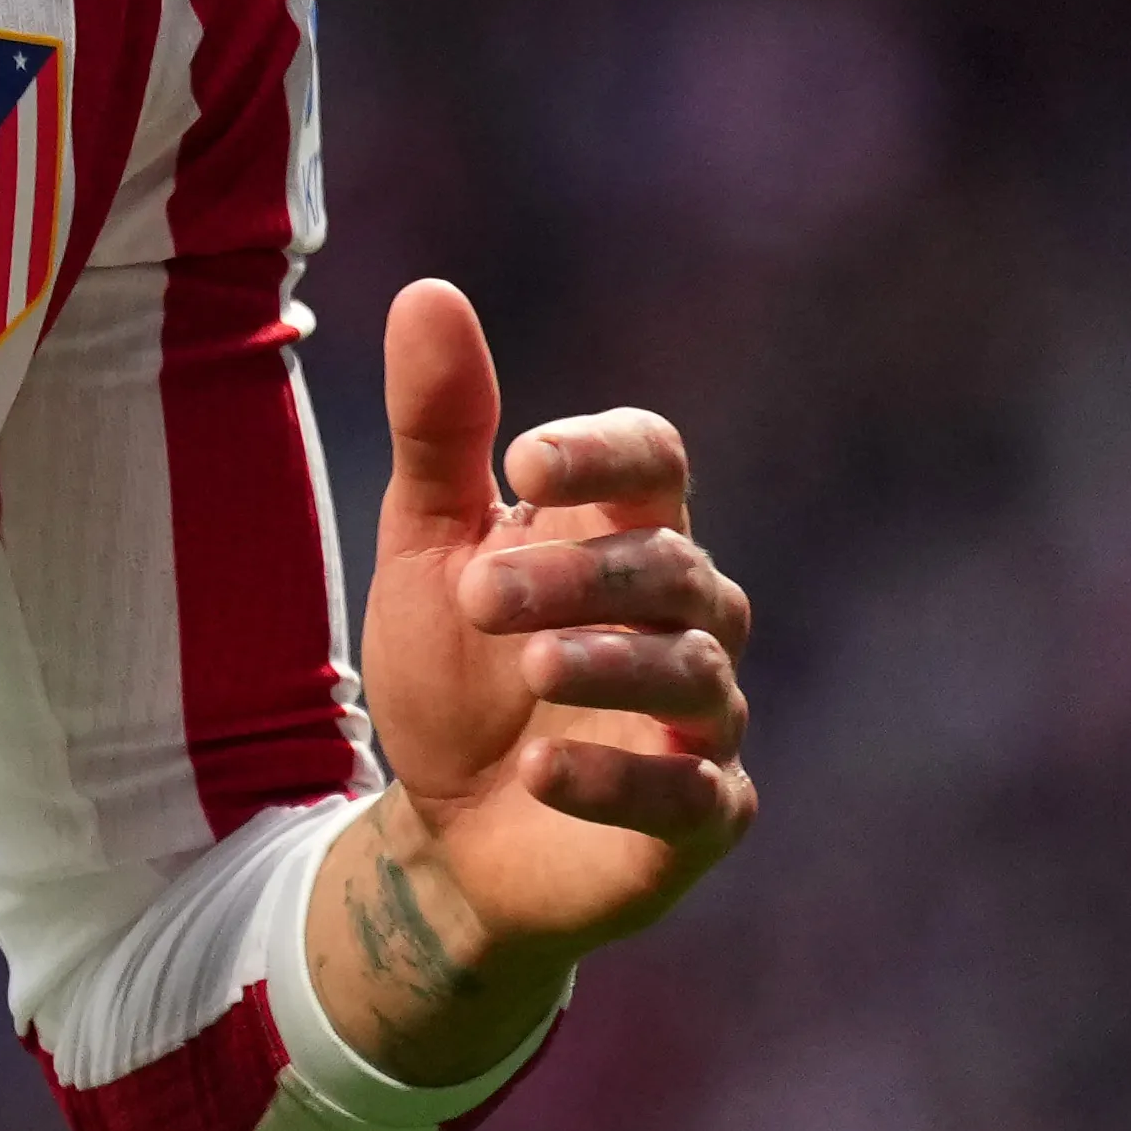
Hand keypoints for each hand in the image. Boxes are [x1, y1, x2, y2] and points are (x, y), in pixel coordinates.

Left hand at [317, 278, 755, 1082]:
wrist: (447, 839)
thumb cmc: (454, 676)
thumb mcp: (430, 550)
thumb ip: (440, 433)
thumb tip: (428, 291)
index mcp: (625, 534)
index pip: (656, 461)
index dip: (606, 451)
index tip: (524, 457)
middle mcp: (684, 618)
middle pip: (671, 566)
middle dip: (580, 574)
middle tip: (480, 593)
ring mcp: (702, 721)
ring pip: (692, 675)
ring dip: (608, 664)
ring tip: (529, 669)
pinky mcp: (700, 818)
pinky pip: (688, 796)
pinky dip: (618, 778)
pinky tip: (542, 769)